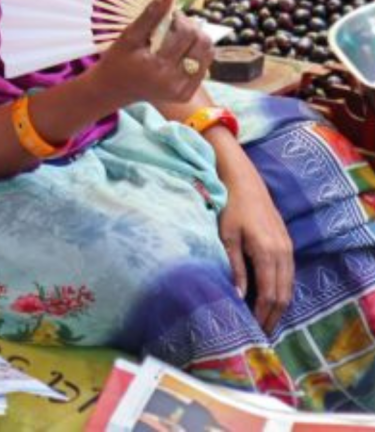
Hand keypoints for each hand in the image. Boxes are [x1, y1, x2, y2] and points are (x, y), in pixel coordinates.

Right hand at [93, 0, 213, 108]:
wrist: (115, 88)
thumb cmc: (119, 58)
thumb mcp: (130, 34)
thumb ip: (152, 12)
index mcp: (158, 68)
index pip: (187, 34)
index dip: (182, 19)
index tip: (171, 15)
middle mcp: (174, 83)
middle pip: (202, 44)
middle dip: (191, 28)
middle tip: (175, 25)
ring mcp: (182, 91)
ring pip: (208, 55)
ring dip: (196, 40)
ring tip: (179, 37)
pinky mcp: (186, 94)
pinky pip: (203, 67)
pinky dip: (195, 54)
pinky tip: (179, 52)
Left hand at [219, 160, 293, 333]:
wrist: (243, 181)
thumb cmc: (229, 206)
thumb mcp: (226, 236)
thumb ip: (234, 266)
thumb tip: (238, 296)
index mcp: (266, 252)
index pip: (269, 293)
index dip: (263, 314)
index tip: (255, 331)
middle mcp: (282, 252)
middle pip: (283, 294)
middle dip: (274, 315)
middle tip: (262, 333)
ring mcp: (287, 247)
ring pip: (289, 285)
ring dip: (279, 305)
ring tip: (267, 320)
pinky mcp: (287, 243)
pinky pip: (289, 274)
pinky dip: (282, 290)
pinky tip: (271, 297)